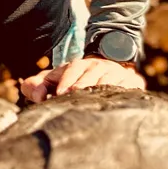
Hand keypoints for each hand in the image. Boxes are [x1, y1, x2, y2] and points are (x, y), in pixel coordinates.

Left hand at [19, 56, 145, 104]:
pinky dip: (122, 93)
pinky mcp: (132, 82)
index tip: (59, 92)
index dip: (66, 80)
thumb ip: (37, 85)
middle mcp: (98, 66)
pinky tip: (115, 103)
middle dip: (82, 85)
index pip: (72, 69)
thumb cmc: (74, 81)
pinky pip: (128, 87)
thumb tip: (35, 96)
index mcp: (78, 65)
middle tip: (74, 95)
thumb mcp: (54, 79)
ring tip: (92, 100)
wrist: (109, 70)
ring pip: (109, 81)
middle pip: (90, 74)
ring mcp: (116, 74)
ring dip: (100, 90)